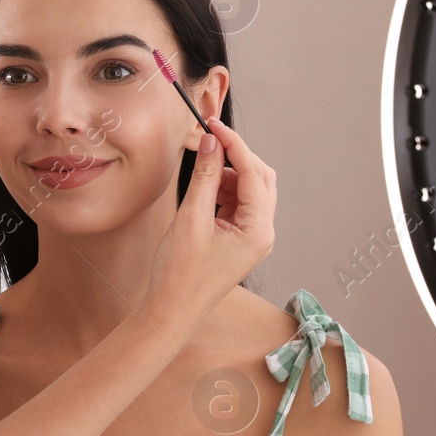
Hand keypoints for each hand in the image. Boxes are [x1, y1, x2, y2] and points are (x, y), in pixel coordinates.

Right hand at [141, 117, 275, 338]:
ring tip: (201, 173)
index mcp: (258, 230)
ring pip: (250, 190)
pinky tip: (204, 192)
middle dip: (236, 156)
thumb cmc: (179, 273)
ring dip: (228, 174)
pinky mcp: (241, 240)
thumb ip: (205, 177)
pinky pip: (239, 204)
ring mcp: (254, 237)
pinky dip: (224, 191)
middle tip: (209, 140)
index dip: (234, 144)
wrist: (171, 311)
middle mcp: (263, 233)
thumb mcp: (191, 218)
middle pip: (260, 178)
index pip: (252, 173)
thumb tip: (212, 142)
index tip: (212, 124)